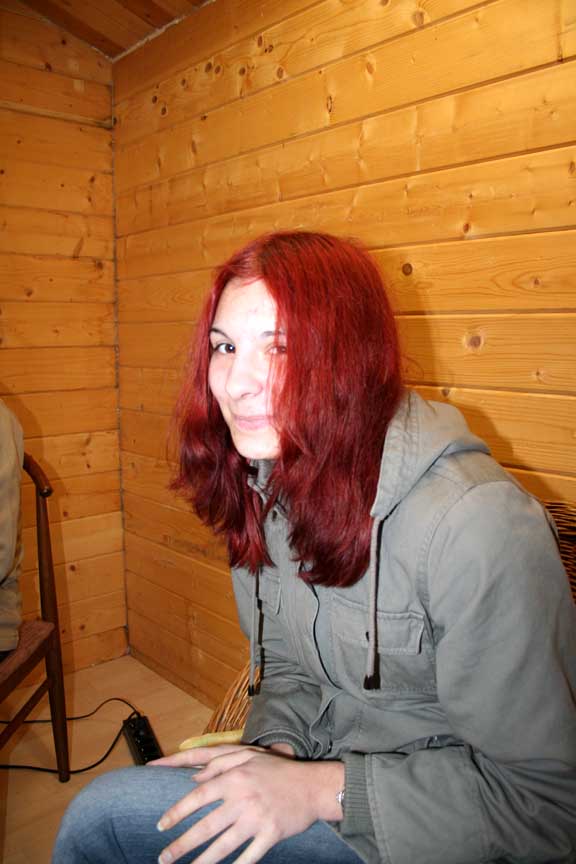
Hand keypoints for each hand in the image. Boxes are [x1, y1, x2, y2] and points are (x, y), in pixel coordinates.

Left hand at [151, 744, 343, 863]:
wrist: (312, 786)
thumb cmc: (278, 770)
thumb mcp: (248, 756)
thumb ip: (219, 762)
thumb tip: (193, 776)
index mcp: (234, 778)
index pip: (197, 797)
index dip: (177, 813)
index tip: (161, 825)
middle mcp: (242, 799)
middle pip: (205, 827)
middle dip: (181, 845)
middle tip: (164, 858)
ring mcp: (257, 819)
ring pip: (222, 846)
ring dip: (201, 862)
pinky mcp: (270, 835)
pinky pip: (248, 857)